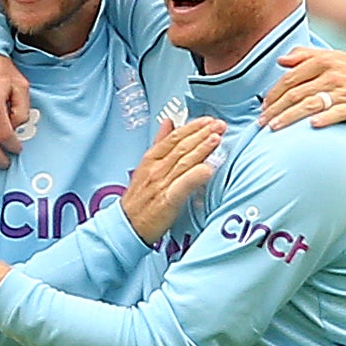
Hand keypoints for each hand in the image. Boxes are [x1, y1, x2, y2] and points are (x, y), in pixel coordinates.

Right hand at [121, 117, 224, 245]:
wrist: (126, 226)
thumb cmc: (138, 200)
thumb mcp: (145, 167)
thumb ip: (160, 144)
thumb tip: (169, 123)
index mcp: (151, 160)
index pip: (174, 138)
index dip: (192, 127)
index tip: (208, 120)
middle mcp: (156, 169)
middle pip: (181, 147)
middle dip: (202, 133)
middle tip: (219, 125)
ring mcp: (161, 185)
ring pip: (184, 162)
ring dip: (202, 149)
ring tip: (217, 138)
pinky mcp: (167, 202)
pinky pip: (182, 186)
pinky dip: (195, 176)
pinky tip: (208, 169)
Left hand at [260, 47, 345, 131]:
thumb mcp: (330, 58)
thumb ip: (305, 56)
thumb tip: (281, 60)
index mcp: (323, 61)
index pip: (291, 78)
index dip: (274, 93)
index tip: (263, 107)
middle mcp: (332, 75)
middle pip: (296, 93)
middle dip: (276, 109)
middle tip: (261, 122)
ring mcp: (343, 91)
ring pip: (310, 104)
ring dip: (289, 117)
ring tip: (273, 128)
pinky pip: (336, 113)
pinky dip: (324, 118)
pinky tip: (311, 125)